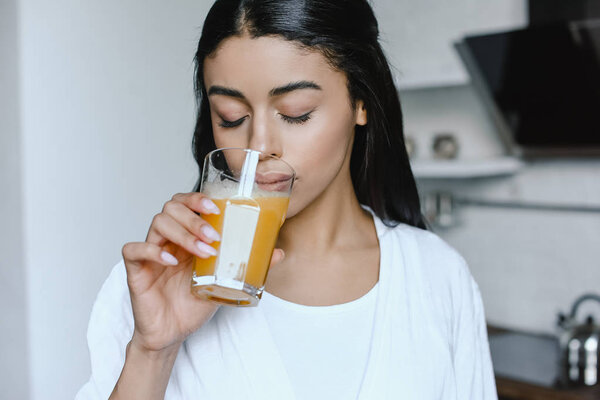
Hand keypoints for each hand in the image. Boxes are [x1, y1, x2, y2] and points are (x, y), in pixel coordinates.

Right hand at [121, 192, 283, 352]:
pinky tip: (171, 261)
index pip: (185, 203)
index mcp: (186, 236)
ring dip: (183, 233)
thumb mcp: (225, 281)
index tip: (216, 208)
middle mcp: (167, 239)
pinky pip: (134, 249)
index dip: (197, 198)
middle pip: (171, 208)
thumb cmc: (194, 303)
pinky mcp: (136, 270)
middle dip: (194, 218)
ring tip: (204, 251)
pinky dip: (152, 250)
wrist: (173, 332)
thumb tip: (279, 252)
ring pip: (157, 223)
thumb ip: (249, 265)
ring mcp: (151, 252)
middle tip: (214, 236)